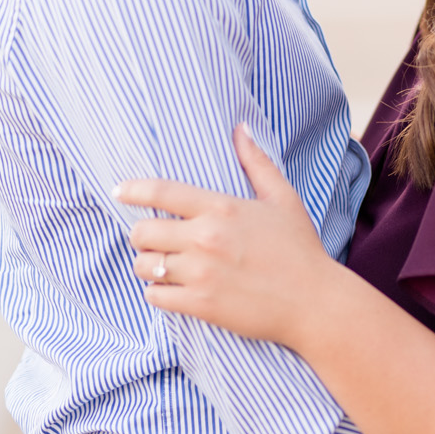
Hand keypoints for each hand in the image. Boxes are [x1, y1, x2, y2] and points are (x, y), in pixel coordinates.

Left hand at [115, 127, 339, 345]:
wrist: (315, 303)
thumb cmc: (300, 250)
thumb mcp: (283, 199)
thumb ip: (256, 163)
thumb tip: (241, 128)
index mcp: (222, 208)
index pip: (161, 192)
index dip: (133, 190)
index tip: (119, 192)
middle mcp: (206, 238)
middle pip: (143, 232)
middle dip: (142, 235)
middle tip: (152, 240)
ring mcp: (201, 273)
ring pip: (144, 265)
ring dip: (147, 265)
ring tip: (162, 266)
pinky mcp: (202, 305)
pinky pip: (155, 296)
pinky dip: (158, 293)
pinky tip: (170, 290)